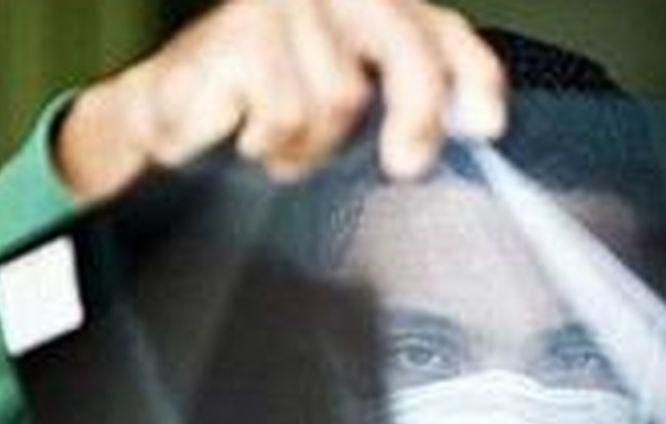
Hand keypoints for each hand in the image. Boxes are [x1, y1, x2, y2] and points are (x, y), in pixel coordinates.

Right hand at [56, 0, 507, 201]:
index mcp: (374, 7)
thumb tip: (473, 131)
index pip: (442, 32)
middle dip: (417, 113)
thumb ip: (405, 109)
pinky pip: (288, 113)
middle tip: (407, 165)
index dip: (474, 76)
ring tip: (278, 145)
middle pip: (407, 47)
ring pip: (341, 97)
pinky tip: (247, 136)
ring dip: (312, 146)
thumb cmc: (269, 116)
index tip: (488, 127)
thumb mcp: (348, 114)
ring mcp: (288, 6)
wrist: (176, 118)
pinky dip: (272, 145)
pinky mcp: (245, 32)